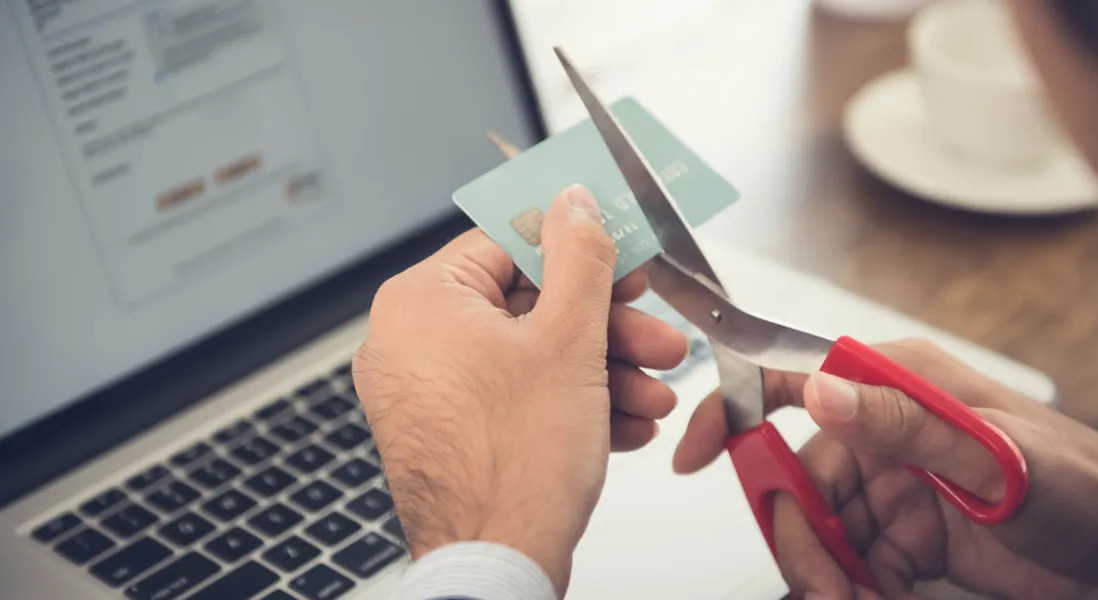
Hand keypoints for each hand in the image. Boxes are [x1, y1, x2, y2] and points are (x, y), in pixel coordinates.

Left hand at [354, 185, 688, 593]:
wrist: (495, 568)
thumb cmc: (514, 466)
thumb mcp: (569, 340)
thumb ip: (579, 259)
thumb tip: (575, 203)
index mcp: (422, 302)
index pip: (508, 241)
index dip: (579, 248)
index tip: (622, 254)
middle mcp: (411, 343)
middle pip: (527, 305)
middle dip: (606, 328)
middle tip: (656, 336)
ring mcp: (428, 393)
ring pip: (530, 357)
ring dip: (602, 373)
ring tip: (654, 394)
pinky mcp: (451, 433)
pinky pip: (516, 397)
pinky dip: (571, 405)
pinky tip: (625, 424)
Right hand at [674, 340, 1097, 598]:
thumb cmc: (1080, 481)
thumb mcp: (991, 451)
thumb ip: (903, 421)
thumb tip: (821, 389)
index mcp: (898, 385)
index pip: (794, 380)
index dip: (734, 411)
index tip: (694, 453)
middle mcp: (887, 431)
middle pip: (798, 477)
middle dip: (796, 532)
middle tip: (817, 579)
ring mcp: (895, 486)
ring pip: (821, 528)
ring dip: (824, 571)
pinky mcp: (907, 535)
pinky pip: (852, 563)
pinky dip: (850, 589)